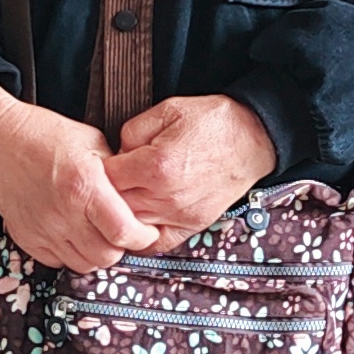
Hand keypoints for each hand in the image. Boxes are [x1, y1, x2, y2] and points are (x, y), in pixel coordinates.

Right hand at [0, 78, 159, 273]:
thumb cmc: (44, 135)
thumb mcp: (92, 142)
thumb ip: (117, 173)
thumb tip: (138, 196)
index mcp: (84, 186)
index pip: (124, 232)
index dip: (142, 237)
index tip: (146, 230)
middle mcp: (63, 213)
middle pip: (106, 257)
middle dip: (121, 248)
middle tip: (122, 233)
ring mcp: (43, 229)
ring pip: (84, 265)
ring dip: (97, 254)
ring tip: (99, 235)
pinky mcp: (27, 238)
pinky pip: (57, 262)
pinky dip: (71, 255)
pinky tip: (74, 236)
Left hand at [107, 95, 277, 243]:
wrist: (253, 137)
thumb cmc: (212, 122)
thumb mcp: (167, 110)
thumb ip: (132, 131)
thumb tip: (117, 154)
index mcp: (155, 165)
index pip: (106, 178)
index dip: (99, 169)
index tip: (103, 164)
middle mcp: (165, 196)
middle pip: (114, 206)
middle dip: (108, 193)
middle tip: (112, 181)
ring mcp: (179, 215)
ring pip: (131, 227)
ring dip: (123, 214)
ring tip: (124, 197)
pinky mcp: (192, 225)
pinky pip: (157, 243)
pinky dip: (143, 236)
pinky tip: (140, 220)